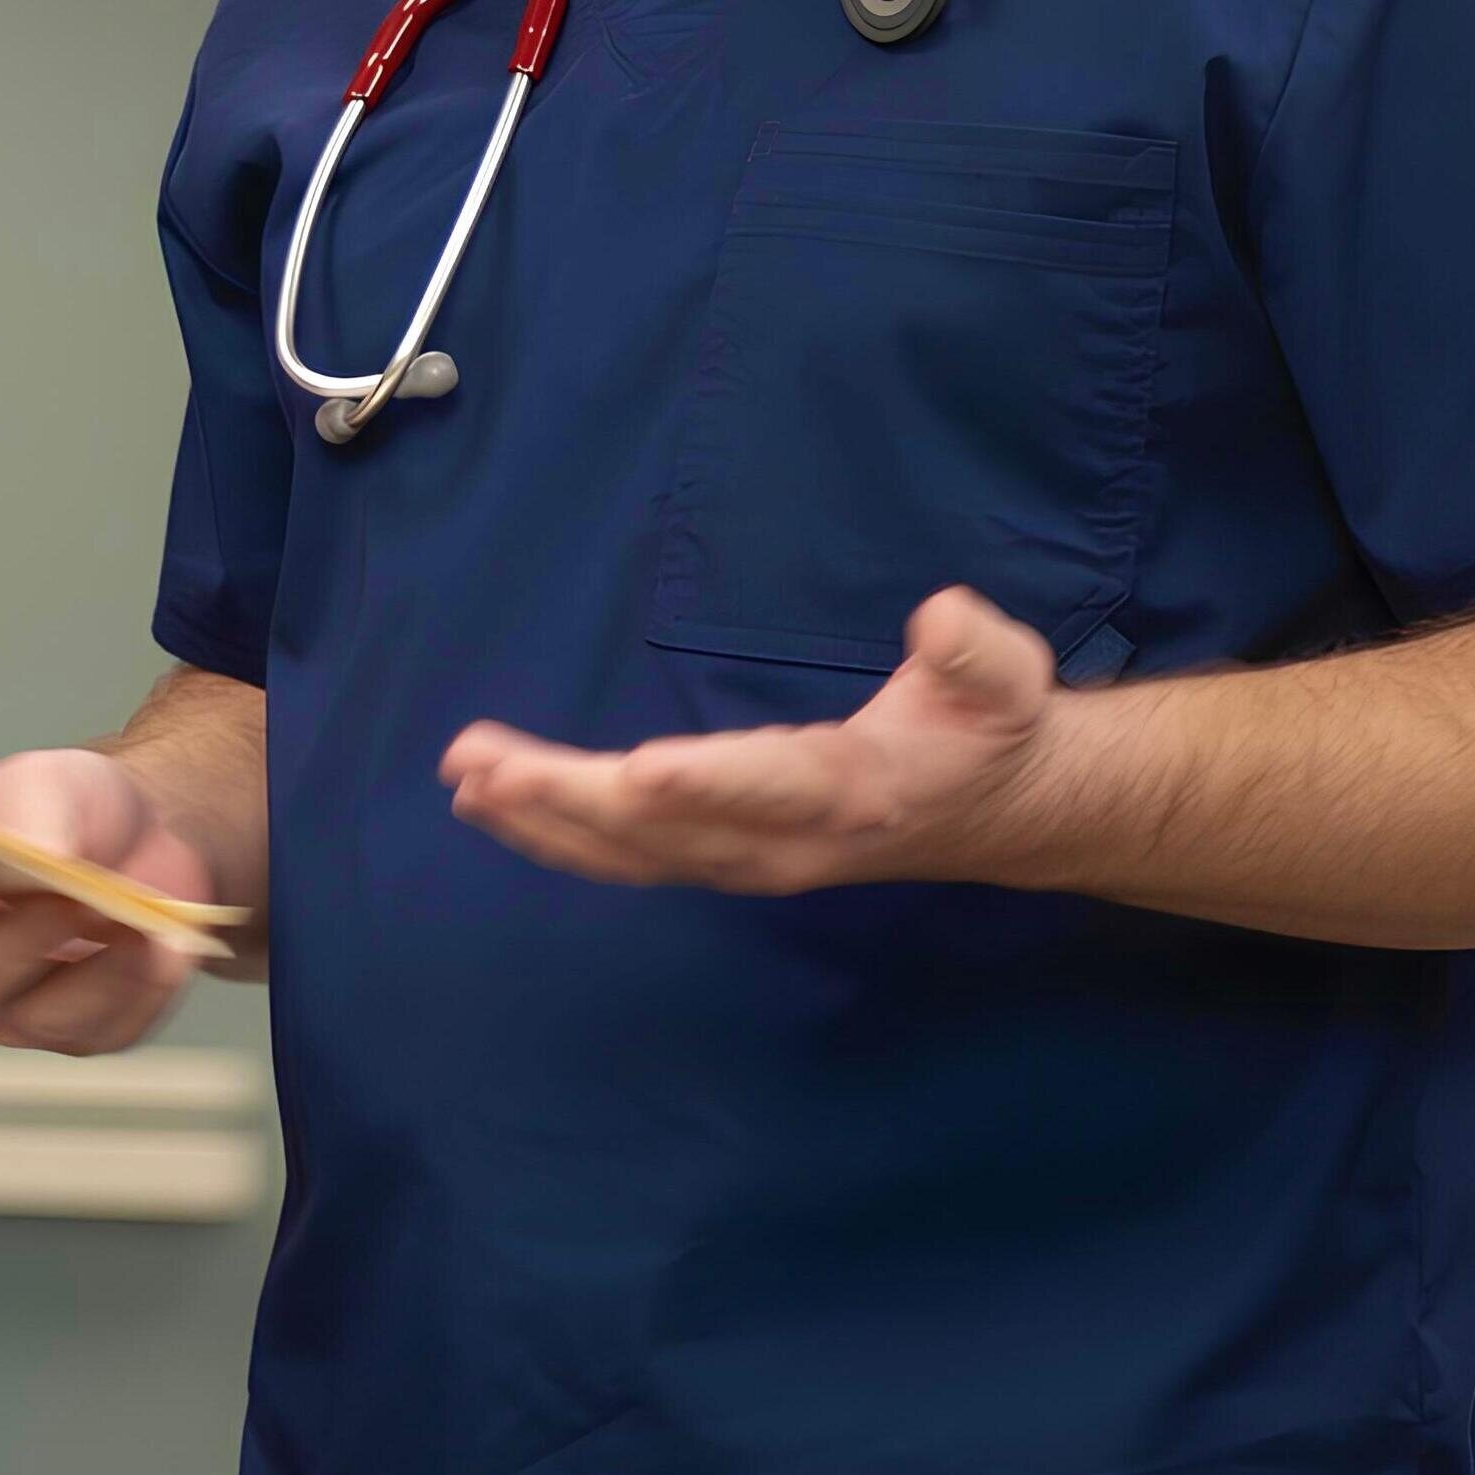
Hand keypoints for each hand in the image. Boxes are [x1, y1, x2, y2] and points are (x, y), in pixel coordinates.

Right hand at [0, 748, 217, 1053]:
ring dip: (100, 970)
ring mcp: (10, 1006)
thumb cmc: (75, 810)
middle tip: (83, 898)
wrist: (147, 840)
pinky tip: (169, 947)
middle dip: (29, 935)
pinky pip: (105, 1029)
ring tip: (143, 923)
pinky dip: (145, 986)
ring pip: (38, 1018)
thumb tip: (34, 852)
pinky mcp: (76, 1032)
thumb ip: (29, 808)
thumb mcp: (50, 782)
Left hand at [438, 585, 1073, 892]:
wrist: (995, 811)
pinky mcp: (723, 857)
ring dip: (544, 820)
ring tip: (467, 778)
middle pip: (671, 831)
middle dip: (572, 800)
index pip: (776, 785)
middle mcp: (790, 840)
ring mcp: (750, 859)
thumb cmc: (990, 728)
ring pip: (634, 853)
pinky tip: (497, 803)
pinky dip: (558, 835)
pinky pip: (629, 858)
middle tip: (484, 766)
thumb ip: (977, 651)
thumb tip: (939, 615)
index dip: (710, 784)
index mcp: (857, 789)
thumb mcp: (1007, 677)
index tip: (639, 774)